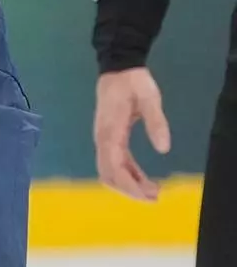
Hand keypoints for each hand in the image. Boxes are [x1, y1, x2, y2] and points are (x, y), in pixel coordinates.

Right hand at [94, 66, 170, 201]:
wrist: (117, 68)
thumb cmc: (133, 82)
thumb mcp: (150, 99)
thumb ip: (157, 123)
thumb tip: (164, 149)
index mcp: (110, 134)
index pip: (115, 168)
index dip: (131, 185)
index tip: (148, 194)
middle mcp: (102, 141)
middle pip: (110, 175)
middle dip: (130, 190)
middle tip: (154, 197)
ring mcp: (103, 141)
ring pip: (110, 172)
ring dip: (128, 184)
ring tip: (151, 192)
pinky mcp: (108, 139)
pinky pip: (114, 163)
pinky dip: (128, 174)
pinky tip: (142, 178)